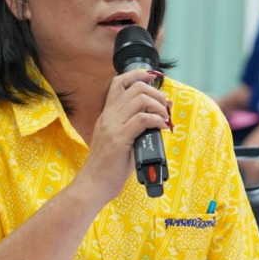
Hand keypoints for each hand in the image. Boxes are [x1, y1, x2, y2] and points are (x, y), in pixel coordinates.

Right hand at [75, 69, 170, 205]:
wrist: (93, 184)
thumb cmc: (108, 167)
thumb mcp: (119, 141)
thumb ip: (133, 129)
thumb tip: (156, 122)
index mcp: (107, 115)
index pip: (118, 83)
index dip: (137, 75)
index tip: (152, 78)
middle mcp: (108, 116)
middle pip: (134, 87)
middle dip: (156, 93)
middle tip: (165, 107)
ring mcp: (113, 126)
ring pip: (140, 99)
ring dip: (159, 106)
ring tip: (165, 118)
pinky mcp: (119, 139)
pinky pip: (143, 119)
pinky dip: (158, 120)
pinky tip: (163, 128)